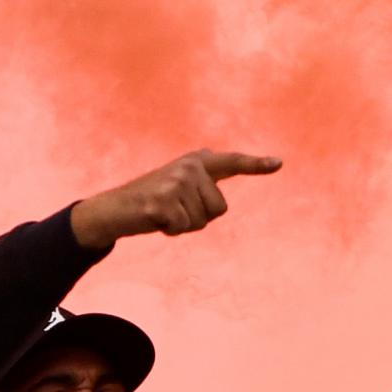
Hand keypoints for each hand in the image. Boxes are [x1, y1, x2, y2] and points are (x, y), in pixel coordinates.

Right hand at [69, 150, 282, 249]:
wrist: (113, 209)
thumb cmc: (152, 203)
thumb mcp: (179, 188)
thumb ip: (201, 183)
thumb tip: (215, 175)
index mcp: (196, 162)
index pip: (232, 163)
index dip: (256, 165)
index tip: (279, 163)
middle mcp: (189, 167)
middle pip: (219, 209)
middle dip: (199, 217)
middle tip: (173, 209)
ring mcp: (175, 182)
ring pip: (202, 221)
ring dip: (183, 224)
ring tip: (163, 213)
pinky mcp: (162, 200)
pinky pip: (184, 227)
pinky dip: (170, 230)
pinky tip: (154, 219)